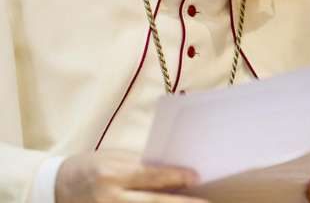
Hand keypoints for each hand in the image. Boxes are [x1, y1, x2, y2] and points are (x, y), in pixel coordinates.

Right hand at [55, 150, 207, 202]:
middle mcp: (110, 198)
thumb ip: (142, 166)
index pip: (150, 176)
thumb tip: (176, 173)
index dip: (175, 177)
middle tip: (206, 202)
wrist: (57, 187)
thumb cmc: (94, 166)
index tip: (197, 177)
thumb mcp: (116, 159)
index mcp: (113, 174)